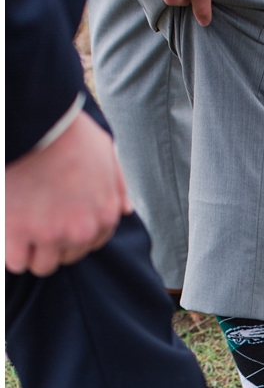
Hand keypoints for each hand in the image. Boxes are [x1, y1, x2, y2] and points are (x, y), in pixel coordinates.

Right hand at [5, 112, 133, 276]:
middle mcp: (81, 230)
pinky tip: (5, 233)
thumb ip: (116, 186)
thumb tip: (126, 209)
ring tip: (16, 228)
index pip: (90, 245)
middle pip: (65, 258)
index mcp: (104, 215)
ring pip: (40, 265)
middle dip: (49, 245)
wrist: (34, 122)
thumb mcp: (106, 154)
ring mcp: (49, 233)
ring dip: (27, 251)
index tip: (53, 224)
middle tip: (30, 223)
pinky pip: (13, 261)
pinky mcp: (16, 232)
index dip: (70, 237)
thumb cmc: (67, 133)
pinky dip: (7, 250)